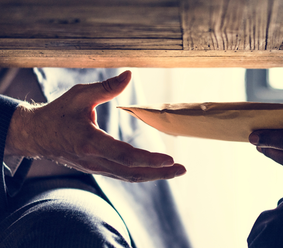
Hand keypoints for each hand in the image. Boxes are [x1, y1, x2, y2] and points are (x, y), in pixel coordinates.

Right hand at [5, 71, 185, 181]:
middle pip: (132, 172)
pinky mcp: (98, 169)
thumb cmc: (58, 113)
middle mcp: (95, 160)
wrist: (36, 136)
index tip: (168, 159)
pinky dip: (142, 174)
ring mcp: (96, 167)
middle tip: (181, 169)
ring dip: (154, 176)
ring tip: (175, 171)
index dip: (148, 159)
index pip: (124, 155)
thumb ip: (106, 87)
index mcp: (90, 142)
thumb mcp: (79, 95)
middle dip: (159, 173)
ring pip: (129, 176)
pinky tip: (156, 170)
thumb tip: (129, 74)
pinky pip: (123, 175)